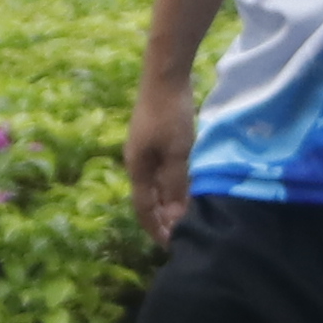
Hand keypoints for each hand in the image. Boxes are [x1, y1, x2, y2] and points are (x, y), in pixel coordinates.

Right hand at [124, 75, 196, 243]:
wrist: (165, 75)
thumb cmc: (170, 115)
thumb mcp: (177, 153)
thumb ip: (176, 185)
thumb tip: (175, 217)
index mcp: (137, 169)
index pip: (143, 210)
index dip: (156, 230)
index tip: (171, 247)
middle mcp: (136, 163)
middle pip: (147, 199)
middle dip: (161, 219)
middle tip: (181, 235)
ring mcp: (144, 150)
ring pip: (155, 186)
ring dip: (167, 203)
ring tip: (186, 216)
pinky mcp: (154, 139)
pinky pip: (160, 172)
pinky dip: (171, 186)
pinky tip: (186, 187)